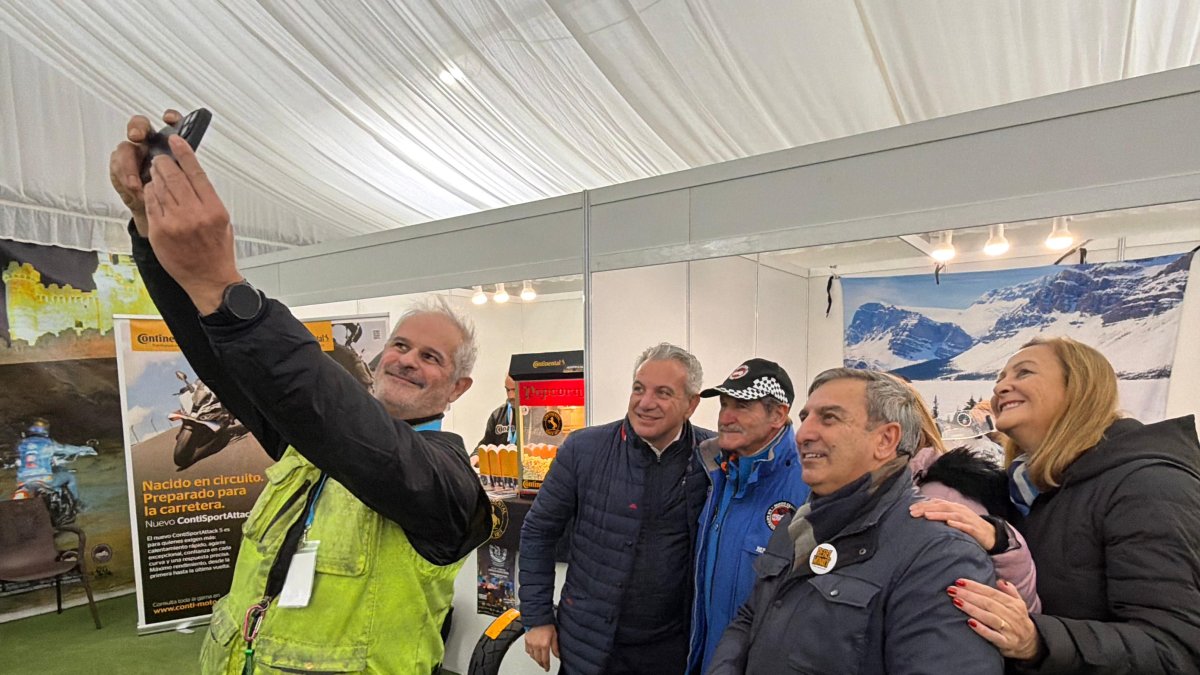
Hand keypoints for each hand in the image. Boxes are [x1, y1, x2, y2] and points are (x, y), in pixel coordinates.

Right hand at [108, 111, 180, 235]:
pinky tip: (134, 189)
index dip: (170, 117)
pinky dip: (124, 179)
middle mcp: (151, 146)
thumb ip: (190, 171)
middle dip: (137, 128)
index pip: (172, 123)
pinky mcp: (123, 170)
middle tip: (137, 136)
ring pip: (126, 148)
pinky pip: (117, 167)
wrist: (167, 222)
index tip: (169, 118)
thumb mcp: (193, 188)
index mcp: (172, 146)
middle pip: (141, 126)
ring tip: (138, 183)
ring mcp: (135, 156)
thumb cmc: (181, 201)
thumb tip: (191, 159)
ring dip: (129, 164)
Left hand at [142, 134, 241, 313]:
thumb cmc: (217, 251)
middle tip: (161, 159)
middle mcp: (194, 214)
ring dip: (156, 178)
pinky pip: (150, 204)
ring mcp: (174, 223)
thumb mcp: (222, 220)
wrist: (209, 279)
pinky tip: (154, 194)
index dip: (184, 153)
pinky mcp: (159, 231)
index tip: (177, 141)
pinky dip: (150, 195)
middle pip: (174, 176)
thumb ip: (207, 198)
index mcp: (213, 209)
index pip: (196, 173)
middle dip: (164, 163)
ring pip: (159, 187)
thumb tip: (191, 176)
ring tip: (157, 176)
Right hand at [524, 624, 558, 671]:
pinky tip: (533, 652)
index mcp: (544, 644)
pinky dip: (531, 653)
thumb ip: (555, 647)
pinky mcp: (526, 641)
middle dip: (541, 664)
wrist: (538, 617)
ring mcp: (530, 643)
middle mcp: (536, 645)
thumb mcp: (554, 635)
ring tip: (539, 659)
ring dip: (536, 659)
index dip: (546, 666)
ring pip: (532, 656)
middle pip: (538, 659)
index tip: (547, 668)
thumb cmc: (547, 624)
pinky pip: (527, 651)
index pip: (545, 660)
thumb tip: (558, 655)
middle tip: (543, 665)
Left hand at [910, 498, 994, 550]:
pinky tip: (949, 523)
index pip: (937, 503)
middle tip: (913, 512)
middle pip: (942, 506)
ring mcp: (968, 519)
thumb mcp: (955, 518)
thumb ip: (943, 514)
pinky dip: (957, 524)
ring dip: (939, 514)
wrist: (991, 535)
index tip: (910, 508)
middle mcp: (960, 510)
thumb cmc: (969, 526)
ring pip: (952, 514)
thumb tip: (924, 513)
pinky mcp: (975, 530)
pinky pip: (966, 526)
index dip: (924, 504)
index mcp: (954, 507)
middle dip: (927, 508)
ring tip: (926, 515)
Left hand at [948, 578, 1039, 659]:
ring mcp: (1009, 629)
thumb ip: (1010, 591)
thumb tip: (1000, 580)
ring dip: (972, 609)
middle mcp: (1011, 615)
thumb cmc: (1018, 620)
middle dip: (968, 595)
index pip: (991, 592)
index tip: (959, 581)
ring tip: (957, 602)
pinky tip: (969, 622)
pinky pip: (993, 636)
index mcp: (1013, 604)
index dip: (975, 586)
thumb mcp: (1019, 604)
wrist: (1032, 644)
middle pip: (988, 603)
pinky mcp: (1006, 643)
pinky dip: (982, 629)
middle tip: (952, 590)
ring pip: (989, 617)